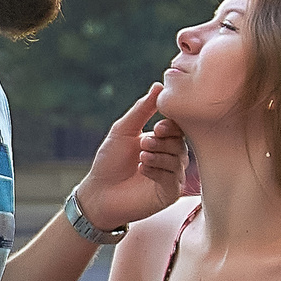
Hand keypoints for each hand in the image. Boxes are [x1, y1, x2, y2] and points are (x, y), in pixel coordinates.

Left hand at [75, 85, 188, 232]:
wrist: (99, 192)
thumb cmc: (110, 161)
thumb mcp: (123, 130)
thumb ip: (142, 109)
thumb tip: (158, 86)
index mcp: (161, 141)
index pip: (177, 128)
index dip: (171, 126)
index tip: (157, 127)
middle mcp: (169, 158)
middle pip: (180, 144)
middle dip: (163, 142)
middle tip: (144, 143)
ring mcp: (171, 176)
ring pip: (178, 161)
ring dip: (159, 156)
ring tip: (141, 156)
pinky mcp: (169, 193)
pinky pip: (173, 179)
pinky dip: (157, 171)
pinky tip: (141, 169)